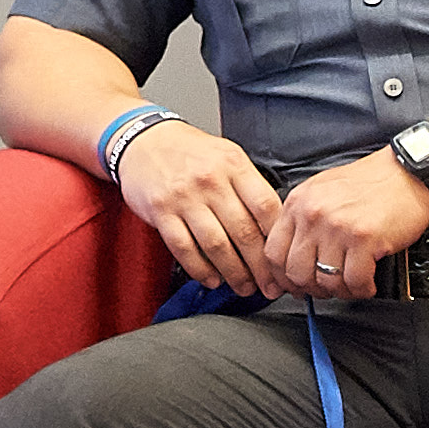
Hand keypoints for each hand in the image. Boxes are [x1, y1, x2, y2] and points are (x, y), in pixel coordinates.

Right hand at [116, 120, 283, 295]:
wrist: (145, 140)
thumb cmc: (189, 152)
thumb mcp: (227, 156)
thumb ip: (249, 187)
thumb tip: (274, 227)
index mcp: (234, 165)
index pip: (266, 207)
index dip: (278, 239)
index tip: (283, 260)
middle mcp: (211, 180)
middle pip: (244, 232)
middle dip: (261, 267)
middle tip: (270, 286)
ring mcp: (185, 197)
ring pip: (217, 246)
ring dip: (234, 273)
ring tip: (244, 287)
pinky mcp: (161, 212)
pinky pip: (185, 249)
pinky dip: (201, 269)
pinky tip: (212, 279)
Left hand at [258, 153, 428, 300]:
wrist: (409, 173)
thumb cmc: (371, 183)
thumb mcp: (323, 192)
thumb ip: (304, 220)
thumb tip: (294, 259)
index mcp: (299, 202)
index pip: (273, 253)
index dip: (283, 278)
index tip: (295, 286)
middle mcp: (313, 214)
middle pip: (296, 273)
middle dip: (312, 289)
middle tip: (327, 289)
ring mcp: (337, 227)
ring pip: (325, 281)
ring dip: (341, 291)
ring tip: (352, 284)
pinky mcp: (364, 239)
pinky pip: (354, 282)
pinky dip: (362, 290)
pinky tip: (368, 283)